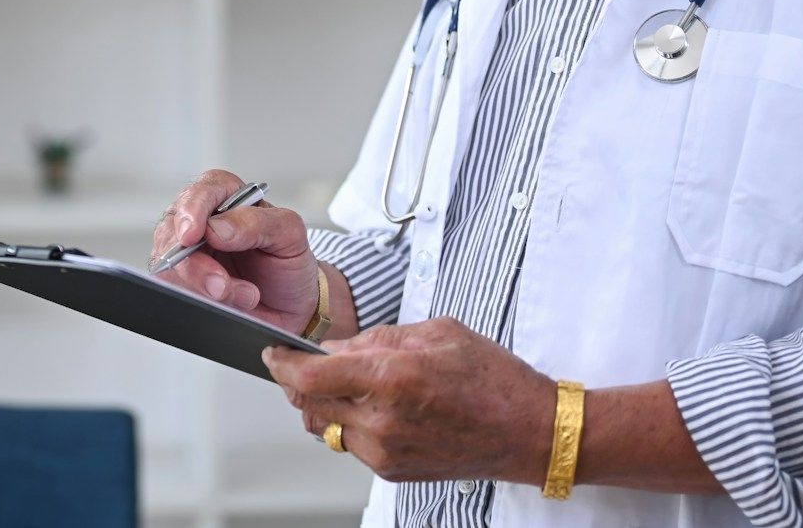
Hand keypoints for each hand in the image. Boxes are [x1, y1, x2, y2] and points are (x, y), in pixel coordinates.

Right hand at [150, 169, 321, 334]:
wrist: (291, 307)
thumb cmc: (288, 263)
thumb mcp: (289, 235)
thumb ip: (257, 223)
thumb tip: (216, 228)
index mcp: (227, 197)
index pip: (202, 191)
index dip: (192, 211)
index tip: (193, 235)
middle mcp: (202, 221)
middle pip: (175, 231)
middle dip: (195, 263)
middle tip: (221, 284)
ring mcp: (188, 253)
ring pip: (171, 264)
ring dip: (202, 286)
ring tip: (243, 296)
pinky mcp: (183, 282)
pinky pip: (175, 289)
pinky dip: (198, 299)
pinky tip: (227, 304)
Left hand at [262, 317, 556, 486]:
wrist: (529, 432)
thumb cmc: (494, 379)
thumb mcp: (438, 332)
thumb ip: (379, 337)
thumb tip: (337, 346)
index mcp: (394, 376)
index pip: (311, 376)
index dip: (283, 363)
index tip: (273, 354)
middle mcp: (384, 418)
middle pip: (309, 404)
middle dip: (300, 382)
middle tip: (309, 364)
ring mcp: (386, 451)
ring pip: (327, 426)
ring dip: (328, 404)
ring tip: (358, 385)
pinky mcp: (392, 471)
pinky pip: (352, 444)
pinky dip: (353, 423)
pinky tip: (381, 407)